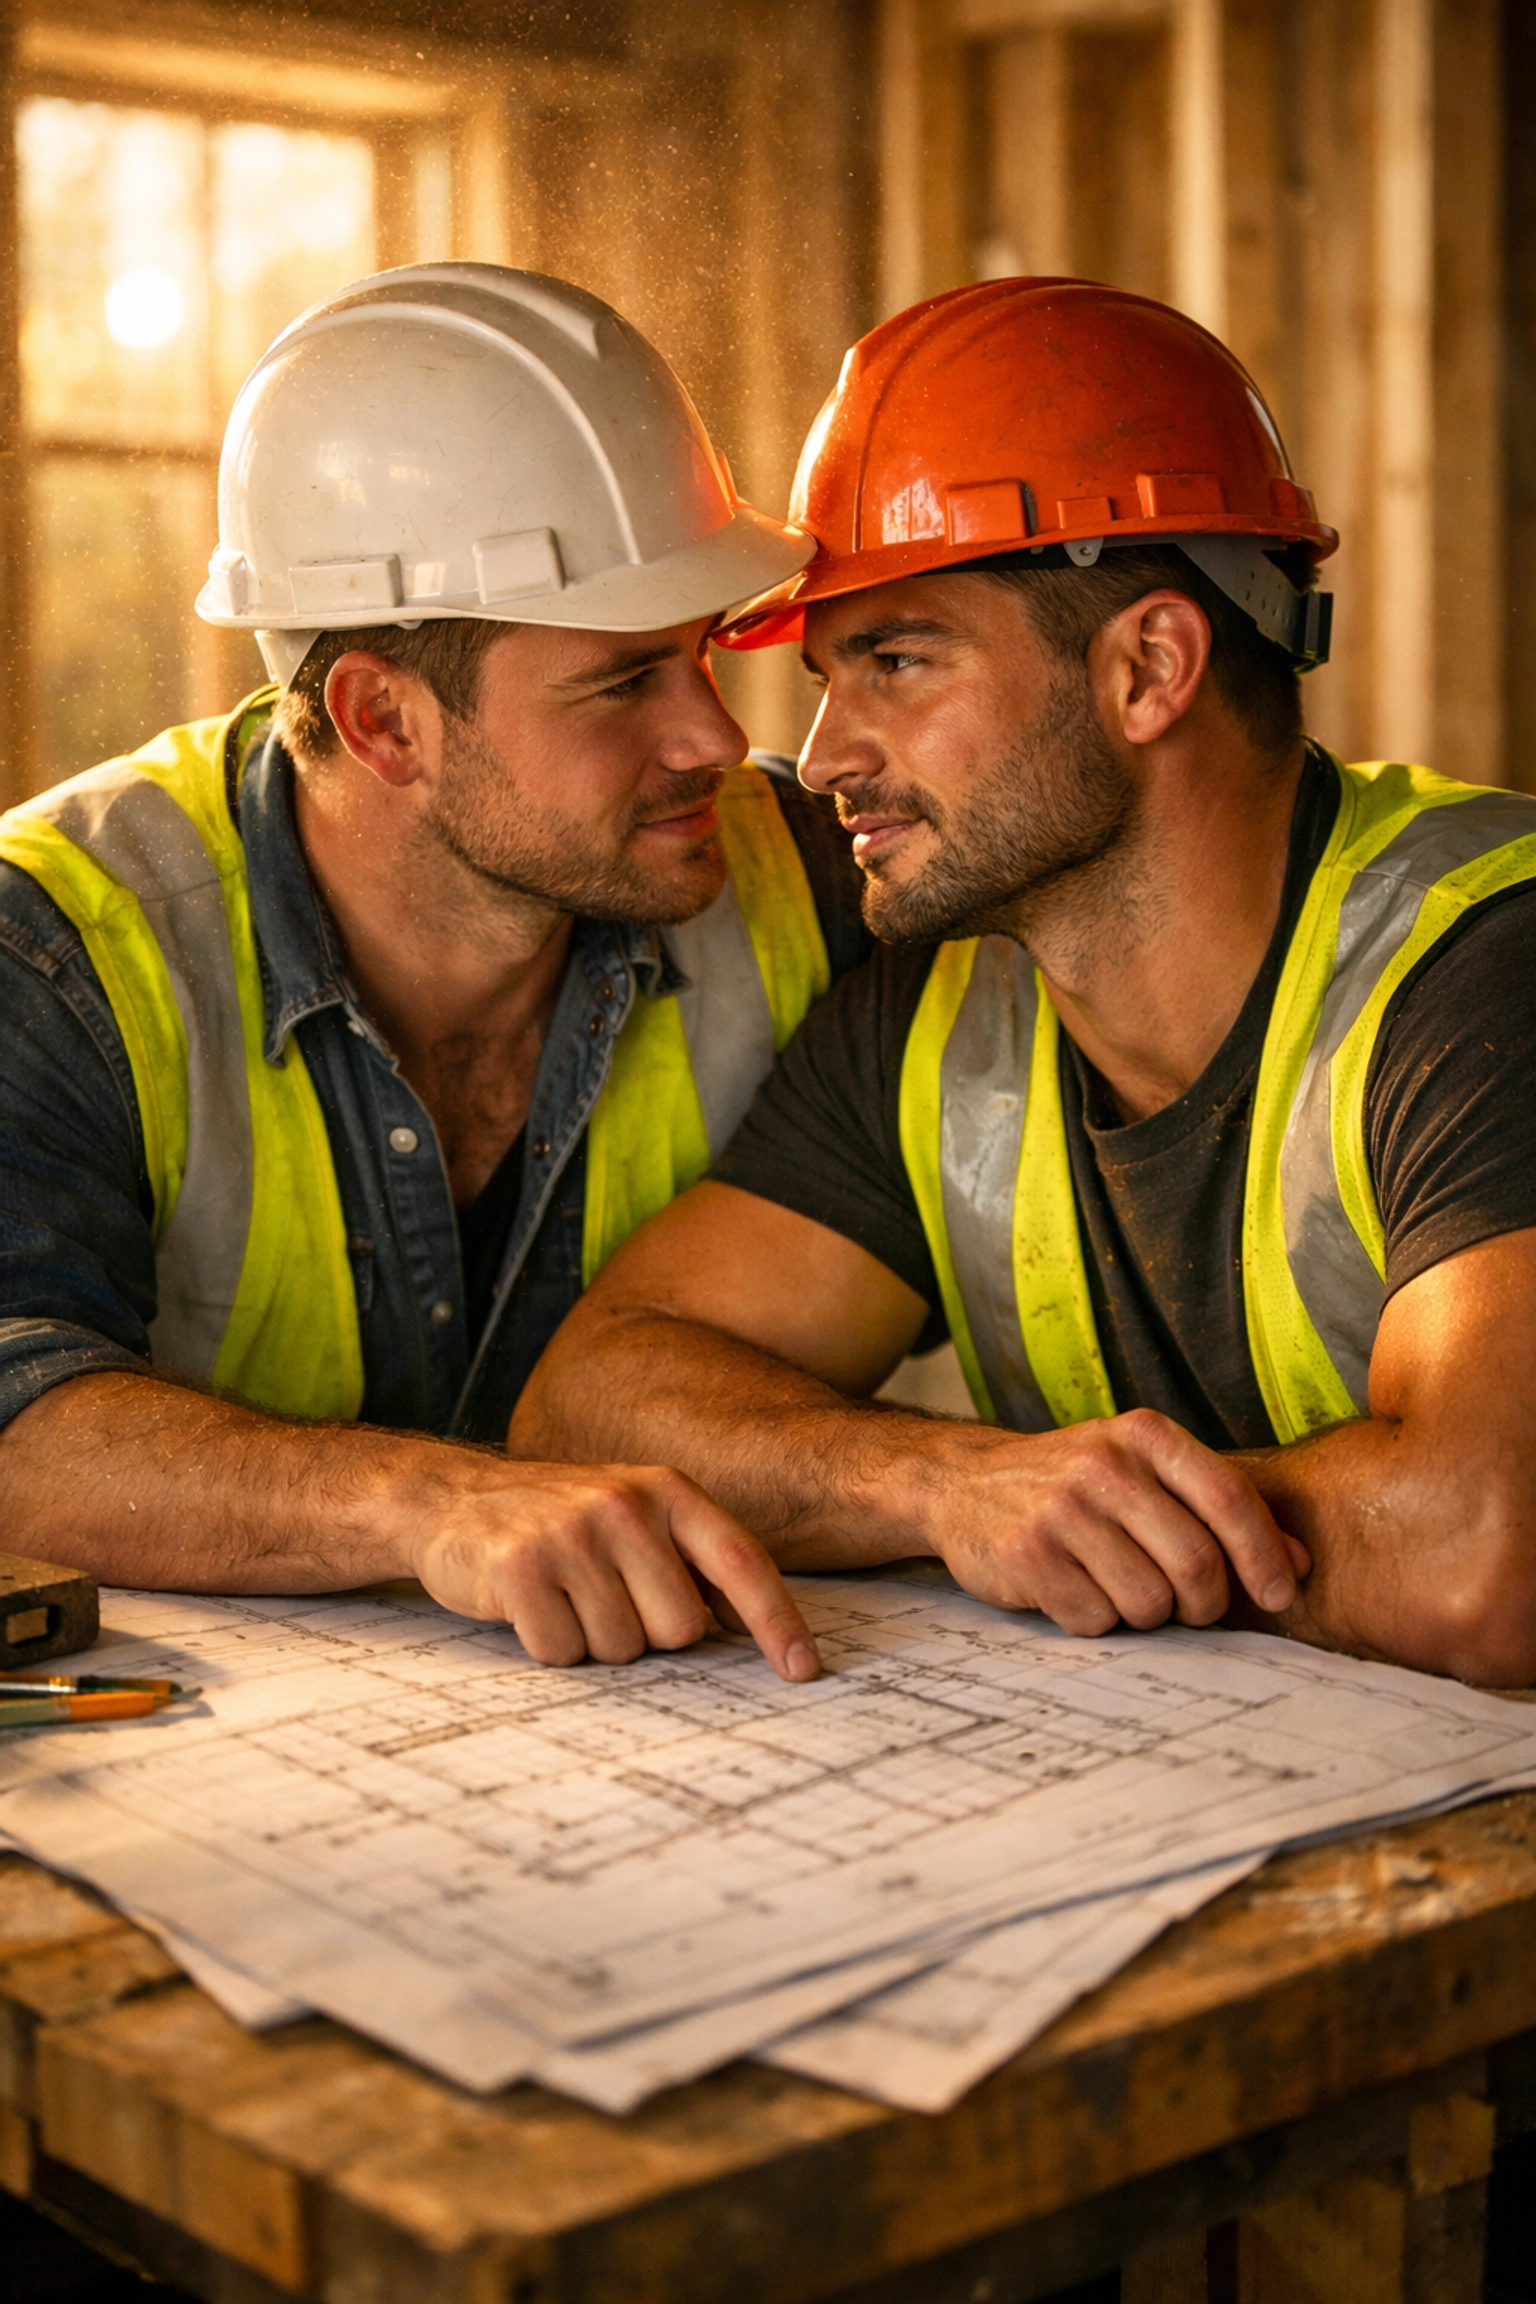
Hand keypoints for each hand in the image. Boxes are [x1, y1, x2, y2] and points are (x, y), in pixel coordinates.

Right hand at [409, 1461, 820, 1679]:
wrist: (454, 1498)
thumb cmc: (561, 1520)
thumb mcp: (635, 1517)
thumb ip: (691, 1561)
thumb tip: (756, 1629)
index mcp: (668, 1492)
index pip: (742, 1563)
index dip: (778, 1622)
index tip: (803, 1671)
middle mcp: (626, 1506)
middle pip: (680, 1630)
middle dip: (646, 1634)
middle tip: (603, 1598)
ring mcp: (572, 1534)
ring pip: (621, 1649)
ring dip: (593, 1642)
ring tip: (563, 1596)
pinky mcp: (520, 1568)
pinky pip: (562, 1653)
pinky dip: (548, 1647)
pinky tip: (529, 1606)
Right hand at [911, 1409, 1308, 1634]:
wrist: (960, 1482)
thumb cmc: (1073, 1485)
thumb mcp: (1144, 1473)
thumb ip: (1217, 1508)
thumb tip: (1297, 1563)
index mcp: (1144, 1436)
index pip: (1229, 1499)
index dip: (1264, 1556)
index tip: (1278, 1595)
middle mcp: (1104, 1465)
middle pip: (1197, 1564)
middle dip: (1203, 1603)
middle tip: (1188, 1608)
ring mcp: (1061, 1510)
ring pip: (1149, 1602)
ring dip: (1143, 1614)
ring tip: (1115, 1586)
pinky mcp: (1027, 1555)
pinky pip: (1095, 1620)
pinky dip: (1094, 1621)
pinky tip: (1073, 1590)